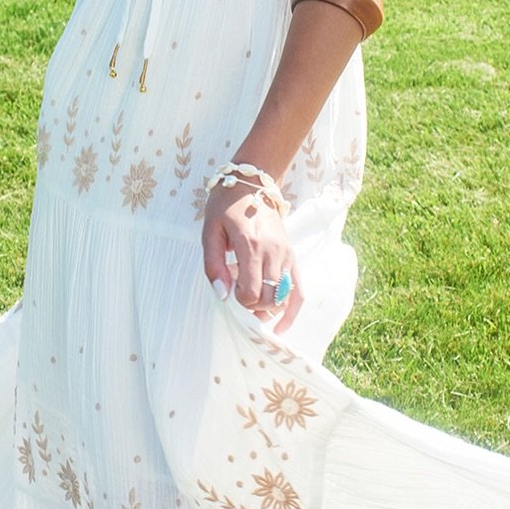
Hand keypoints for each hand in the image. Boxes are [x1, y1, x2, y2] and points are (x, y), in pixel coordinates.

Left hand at [201, 183, 303, 333]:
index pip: (251, 291)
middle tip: (237, 294)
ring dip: (266, 308)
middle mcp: (274, 252)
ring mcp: (286, 254)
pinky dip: (291, 310)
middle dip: (251, 306)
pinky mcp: (292, 256)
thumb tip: (221, 295)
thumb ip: (214, 265)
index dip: (238, 301)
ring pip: (283, 297)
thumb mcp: (210, 231)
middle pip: (268, 298)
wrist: (252, 182)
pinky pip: (299, 290)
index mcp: (251, 245)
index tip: (228, 290)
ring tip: (251, 303)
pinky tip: (280, 326)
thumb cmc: (225, 206)